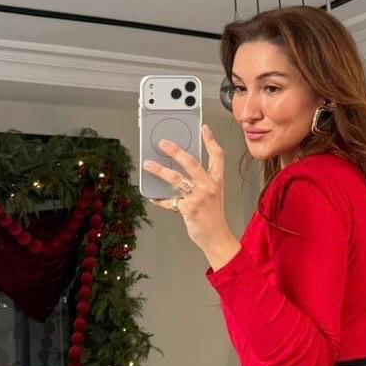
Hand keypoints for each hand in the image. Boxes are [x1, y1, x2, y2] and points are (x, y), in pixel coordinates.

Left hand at [142, 125, 239, 263]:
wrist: (217, 237)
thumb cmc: (213, 216)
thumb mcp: (212, 194)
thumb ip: (199, 181)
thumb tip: (177, 170)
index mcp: (217, 180)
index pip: (217, 156)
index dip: (210, 140)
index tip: (204, 129)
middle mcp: (209, 186)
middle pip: (191, 162)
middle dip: (175, 151)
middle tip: (163, 143)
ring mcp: (198, 197)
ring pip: (176, 179)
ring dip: (159, 170)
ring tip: (148, 165)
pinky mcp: (188, 208)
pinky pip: (169, 201)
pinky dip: (159, 199)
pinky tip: (152, 196)